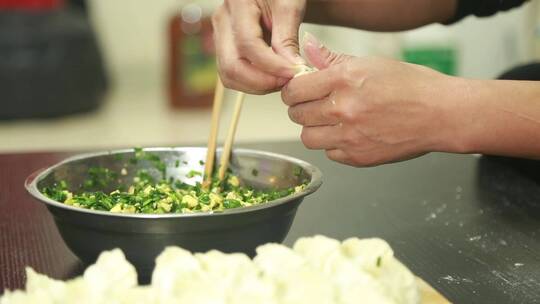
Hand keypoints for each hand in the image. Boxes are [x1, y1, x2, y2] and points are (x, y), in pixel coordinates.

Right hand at [212, 0, 306, 93]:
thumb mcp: (290, 6)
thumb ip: (288, 38)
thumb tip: (292, 70)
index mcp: (237, 3)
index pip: (248, 44)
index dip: (272, 65)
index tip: (294, 73)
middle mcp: (222, 20)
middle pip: (232, 65)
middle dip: (262, 82)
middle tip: (288, 82)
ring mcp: (220, 36)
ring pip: (229, 76)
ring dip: (257, 86)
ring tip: (281, 80)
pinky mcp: (225, 48)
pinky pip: (233, 75)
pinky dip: (253, 83)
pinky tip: (272, 78)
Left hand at [282, 34, 462, 166]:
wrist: (441, 115)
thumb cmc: (412, 86)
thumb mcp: (371, 63)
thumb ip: (332, 59)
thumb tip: (308, 47)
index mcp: (344, 79)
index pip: (295, 89)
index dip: (292, 90)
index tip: (298, 91)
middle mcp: (343, 109)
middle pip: (297, 115)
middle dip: (301, 109)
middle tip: (314, 105)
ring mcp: (350, 136)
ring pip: (308, 138)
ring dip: (314, 129)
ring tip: (330, 121)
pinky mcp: (357, 157)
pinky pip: (329, 154)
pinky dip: (334, 145)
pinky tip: (348, 134)